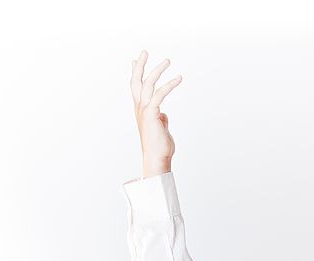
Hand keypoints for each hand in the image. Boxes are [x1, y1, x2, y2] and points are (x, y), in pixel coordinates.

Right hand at [130, 50, 182, 171]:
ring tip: (168, 61)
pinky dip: (170, 84)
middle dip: (140, 65)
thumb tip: (163, 114)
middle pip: (137, 81)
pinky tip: (178, 78)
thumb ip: (161, 119)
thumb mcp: (161, 128)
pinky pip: (160, 93)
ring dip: (158, 70)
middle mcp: (140, 108)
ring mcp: (145, 110)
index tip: (135, 60)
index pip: (136, 87)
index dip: (136, 73)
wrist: (158, 157)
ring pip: (148, 84)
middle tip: (145, 51)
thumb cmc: (160, 146)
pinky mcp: (152, 113)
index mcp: (141, 110)